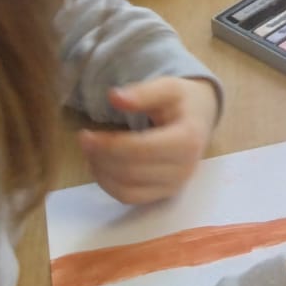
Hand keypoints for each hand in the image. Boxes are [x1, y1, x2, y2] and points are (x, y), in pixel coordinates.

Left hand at [80, 78, 219, 204]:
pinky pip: (129, 198)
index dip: (108, 144)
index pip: (141, 149)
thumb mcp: (168, 87)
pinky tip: (102, 167)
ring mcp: (175, 185)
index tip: (84, 134)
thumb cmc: (182, 102)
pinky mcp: (165, 195)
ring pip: (127, 189)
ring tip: (92, 152)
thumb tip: (114, 97)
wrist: (200, 119)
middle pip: (131, 171)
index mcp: (188, 139)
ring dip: (102, 172)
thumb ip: (143, 92)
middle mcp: (185, 168)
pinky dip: (109, 185)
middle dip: (101, 157)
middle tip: (84, 141)